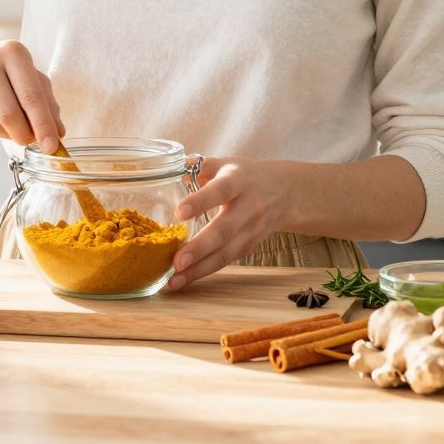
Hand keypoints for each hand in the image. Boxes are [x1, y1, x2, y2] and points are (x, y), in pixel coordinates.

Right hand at [0, 40, 65, 152]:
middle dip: (24, 135)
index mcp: (13, 52)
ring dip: (7, 135)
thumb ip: (48, 104)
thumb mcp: (30, 78)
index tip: (51, 146)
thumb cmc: (4, 72)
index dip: (43, 125)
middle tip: (30, 140)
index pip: (31, 96)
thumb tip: (57, 133)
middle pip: (9, 115)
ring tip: (10, 125)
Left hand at [166, 158, 294, 290]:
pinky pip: (226, 261)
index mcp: (238, 180)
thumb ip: (193, 165)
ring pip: (226, 252)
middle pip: (225, 229)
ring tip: (175, 280)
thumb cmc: (241, 176)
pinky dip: (204, 272)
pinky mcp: (249, 246)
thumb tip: (159, 169)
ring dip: (200, 269)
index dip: (201, 201)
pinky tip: (183, 280)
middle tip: (177, 262)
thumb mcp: (222, 163)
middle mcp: (248, 206)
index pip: (221, 190)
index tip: (180, 213)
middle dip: (200, 247)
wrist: (283, 191)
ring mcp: (251, 230)